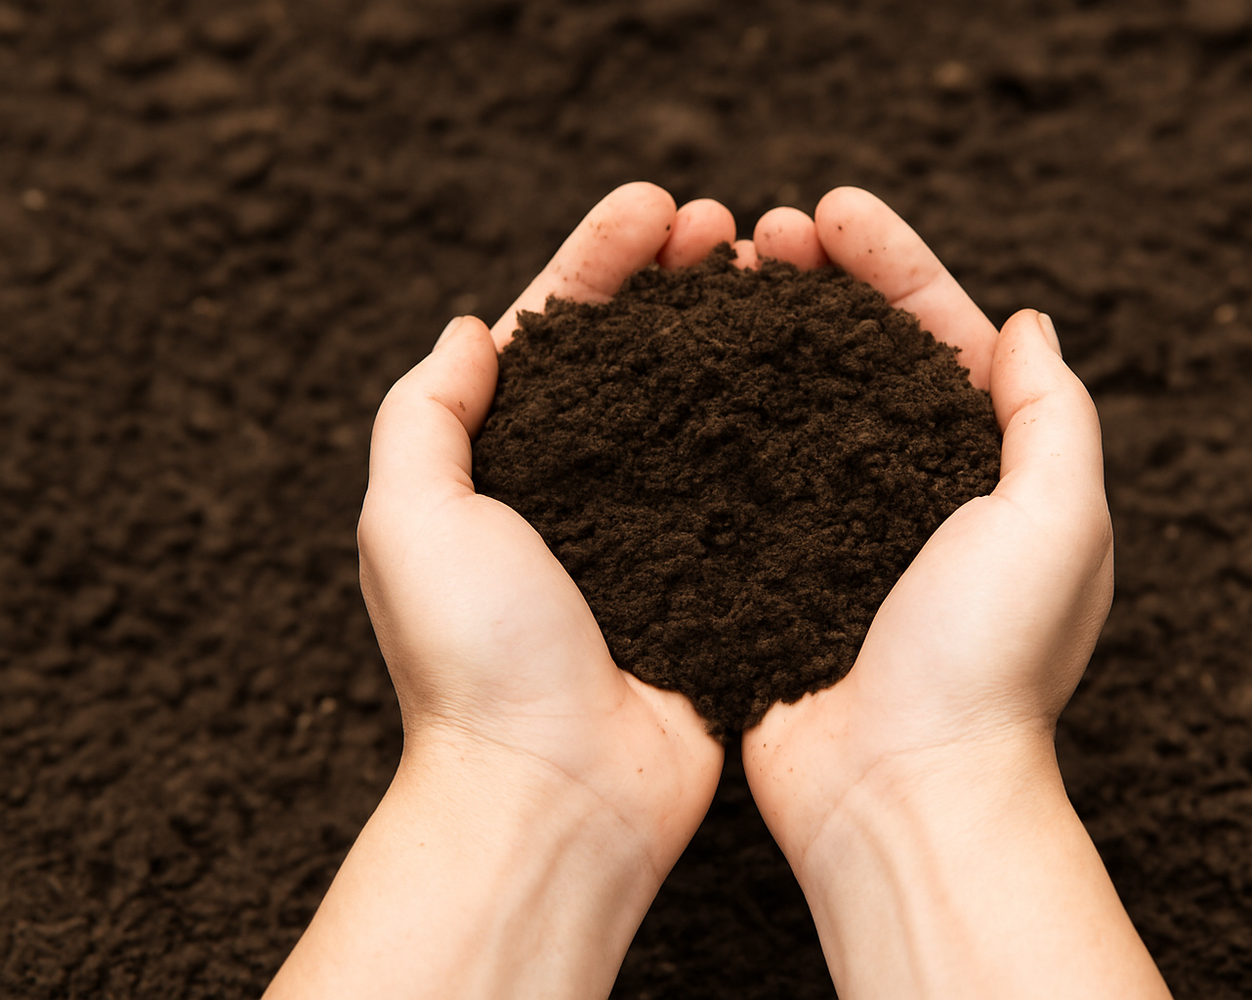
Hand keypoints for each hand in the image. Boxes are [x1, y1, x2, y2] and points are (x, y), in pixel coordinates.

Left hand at [266, 183, 731, 999]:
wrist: (560, 791)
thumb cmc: (475, 660)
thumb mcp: (408, 521)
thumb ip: (424, 415)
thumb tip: (476, 329)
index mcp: (500, 464)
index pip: (553, 327)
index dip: (601, 257)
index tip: (657, 205)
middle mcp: (577, 486)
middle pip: (634, 352)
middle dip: (675, 279)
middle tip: (731, 227)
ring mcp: (654, 525)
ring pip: (698, 401)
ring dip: (730, 331)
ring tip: (776, 274)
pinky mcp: (715, 569)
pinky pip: (747, 475)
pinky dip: (773, 417)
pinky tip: (811, 371)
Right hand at [739, 189, 1170, 998]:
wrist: (898, 791)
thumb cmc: (987, 661)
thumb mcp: (1058, 522)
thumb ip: (1052, 416)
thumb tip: (1027, 326)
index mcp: (992, 472)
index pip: (941, 334)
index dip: (892, 262)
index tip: (831, 210)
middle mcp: (915, 492)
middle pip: (861, 355)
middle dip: (816, 282)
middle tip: (757, 231)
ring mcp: (838, 528)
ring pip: (795, 403)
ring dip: (760, 333)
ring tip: (712, 278)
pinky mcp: (775, 568)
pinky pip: (744, 470)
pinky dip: (718, 415)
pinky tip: (678, 373)